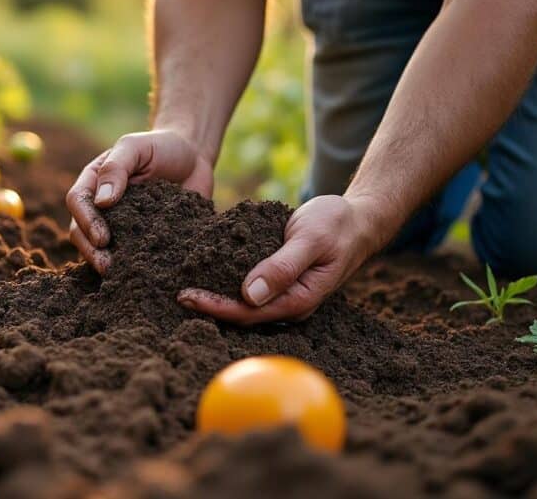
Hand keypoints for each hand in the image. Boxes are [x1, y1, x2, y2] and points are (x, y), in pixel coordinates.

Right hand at [66, 129, 213, 272]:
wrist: (193, 157)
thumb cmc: (161, 146)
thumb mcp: (135, 147)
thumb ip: (116, 168)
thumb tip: (102, 202)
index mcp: (94, 181)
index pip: (77, 201)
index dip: (86, 221)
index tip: (102, 238)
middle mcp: (101, 206)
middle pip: (82, 231)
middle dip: (91, 250)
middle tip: (107, 266)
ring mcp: (120, 225)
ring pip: (101, 248)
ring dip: (107, 262)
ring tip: (121, 275)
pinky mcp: (141, 239)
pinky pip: (131, 254)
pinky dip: (133, 265)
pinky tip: (145, 274)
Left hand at [178, 195, 384, 324]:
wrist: (359, 220)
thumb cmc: (336, 225)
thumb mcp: (309, 239)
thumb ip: (282, 266)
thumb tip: (249, 295)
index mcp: (299, 299)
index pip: (248, 312)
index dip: (216, 307)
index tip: (187, 296)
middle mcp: (292, 305)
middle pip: (244, 316)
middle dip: (210, 307)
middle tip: (177, 296)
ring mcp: (289, 297)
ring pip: (247, 307)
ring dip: (218, 300)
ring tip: (188, 291)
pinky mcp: (284, 285)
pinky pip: (254, 293)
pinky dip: (230, 287)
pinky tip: (210, 277)